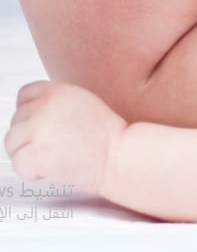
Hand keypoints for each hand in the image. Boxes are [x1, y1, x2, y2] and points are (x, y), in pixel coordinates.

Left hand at [4, 80, 126, 194]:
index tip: (36, 124)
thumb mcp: (84, 102)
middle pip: (16, 121)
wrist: (118, 155)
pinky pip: (18, 164)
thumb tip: (34, 113)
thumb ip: (56, 102)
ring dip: (27, 154)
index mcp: (57, 92)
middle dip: (29, 137)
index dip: (28, 111)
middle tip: (51, 146)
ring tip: (50, 157)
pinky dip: (31, 171)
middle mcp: (45, 107)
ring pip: (12, 143)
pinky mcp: (37, 153)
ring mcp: (39, 130)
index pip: (24, 95)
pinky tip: (50, 168)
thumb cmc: (108, 134)